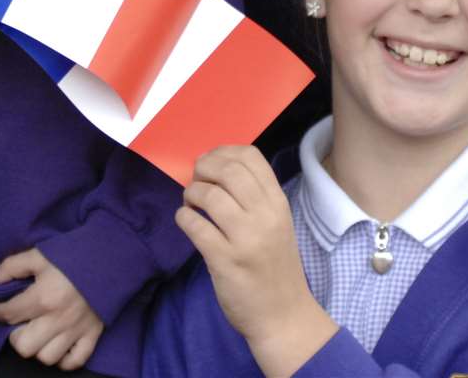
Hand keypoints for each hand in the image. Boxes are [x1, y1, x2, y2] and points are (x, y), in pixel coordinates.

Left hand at [0, 247, 103, 369]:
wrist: (110, 256)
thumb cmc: (73, 254)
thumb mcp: (39, 254)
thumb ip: (12, 266)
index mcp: (42, 297)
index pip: (9, 314)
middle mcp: (57, 320)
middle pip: (24, 346)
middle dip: (16, 336)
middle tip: (20, 323)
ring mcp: (76, 330)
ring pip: (47, 357)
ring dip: (38, 348)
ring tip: (38, 334)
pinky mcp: (92, 335)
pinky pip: (75, 361)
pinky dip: (64, 359)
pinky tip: (59, 346)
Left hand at [176, 146, 333, 377]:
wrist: (283, 316)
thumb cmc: (275, 267)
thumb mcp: (276, 224)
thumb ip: (254, 197)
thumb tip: (216, 168)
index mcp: (278, 203)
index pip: (251, 157)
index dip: (223, 152)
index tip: (210, 163)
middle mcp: (265, 216)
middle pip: (228, 170)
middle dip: (203, 168)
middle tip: (196, 181)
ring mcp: (246, 238)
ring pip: (209, 195)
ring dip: (191, 194)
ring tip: (191, 204)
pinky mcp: (225, 260)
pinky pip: (195, 225)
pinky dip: (183, 218)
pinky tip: (187, 222)